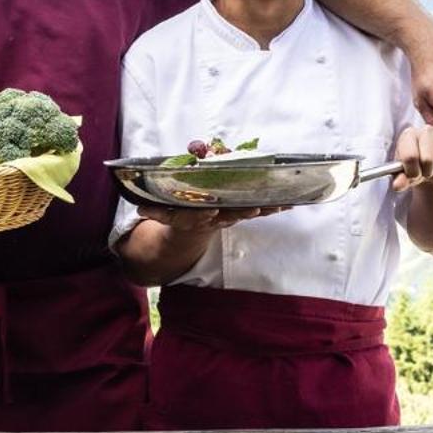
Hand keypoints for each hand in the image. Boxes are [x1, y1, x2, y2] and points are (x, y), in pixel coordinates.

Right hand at [136, 203, 287, 232]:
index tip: (211, 213)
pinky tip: (291, 201)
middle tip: (255, 206)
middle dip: (243, 210)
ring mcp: (230, 216)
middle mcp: (216, 217)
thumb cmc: (176, 213)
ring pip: (249, 211)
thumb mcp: (162, 213)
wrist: (188, 230)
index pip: (201, 216)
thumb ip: (154, 211)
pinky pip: (259, 208)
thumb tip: (142, 206)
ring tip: (282, 203)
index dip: (206, 215)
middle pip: (231, 214)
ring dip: (265, 207)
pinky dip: (273, 205)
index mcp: (196, 217)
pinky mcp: (240, 212)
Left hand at [390, 123, 432, 190]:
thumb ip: (401, 180)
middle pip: (428, 159)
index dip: (414, 172)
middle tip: (429, 171)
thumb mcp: (407, 176)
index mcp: (407, 137)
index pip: (410, 157)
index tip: (416, 174)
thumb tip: (397, 185)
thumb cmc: (418, 167)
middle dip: (429, 172)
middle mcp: (424, 129)